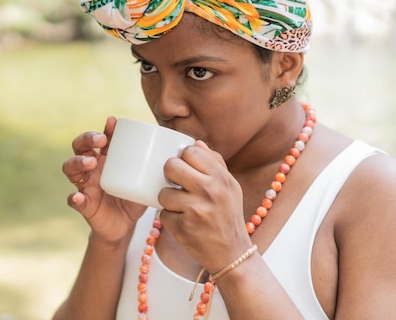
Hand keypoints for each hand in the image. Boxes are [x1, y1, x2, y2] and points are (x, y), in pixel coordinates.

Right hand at [62, 116, 146, 241]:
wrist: (124, 226)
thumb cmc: (135, 198)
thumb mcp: (146, 180)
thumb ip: (158, 166)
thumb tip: (186, 151)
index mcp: (106, 159)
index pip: (99, 138)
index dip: (104, 129)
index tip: (113, 122)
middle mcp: (92, 169)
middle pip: (80, 147)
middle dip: (87, 139)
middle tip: (100, 140)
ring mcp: (85, 185)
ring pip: (70, 168)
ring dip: (78, 162)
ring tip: (90, 163)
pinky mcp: (84, 204)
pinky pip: (74, 200)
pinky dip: (74, 198)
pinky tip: (78, 196)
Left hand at [158, 140, 252, 272]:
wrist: (232, 253)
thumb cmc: (228, 215)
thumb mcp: (230, 187)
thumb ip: (214, 163)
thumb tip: (196, 143)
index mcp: (221, 178)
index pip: (191, 151)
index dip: (183, 158)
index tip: (185, 166)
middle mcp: (209, 192)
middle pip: (171, 166)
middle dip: (170, 174)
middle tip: (176, 183)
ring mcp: (195, 211)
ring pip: (163, 193)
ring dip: (168, 200)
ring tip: (181, 206)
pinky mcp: (183, 229)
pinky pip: (163, 215)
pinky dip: (170, 219)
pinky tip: (183, 222)